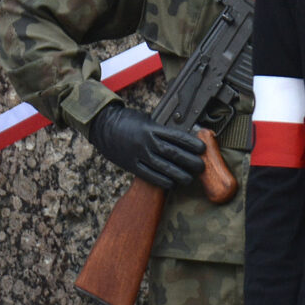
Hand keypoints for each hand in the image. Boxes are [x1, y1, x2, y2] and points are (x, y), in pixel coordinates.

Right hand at [86, 105, 204, 188]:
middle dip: (189, 160)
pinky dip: (162, 181)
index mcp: (151, 128)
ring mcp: (138, 154)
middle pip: (172, 153)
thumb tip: (183, 139)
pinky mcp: (131, 165)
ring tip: (190, 178)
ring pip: (162, 167)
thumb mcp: (147, 120)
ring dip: (179, 174)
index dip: (191, 143)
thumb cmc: (128, 121)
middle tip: (201, 166)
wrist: (103, 126)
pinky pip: (149, 175)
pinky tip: (172, 184)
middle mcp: (146, 142)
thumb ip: (162, 130)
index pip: (176, 136)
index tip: (202, 148)